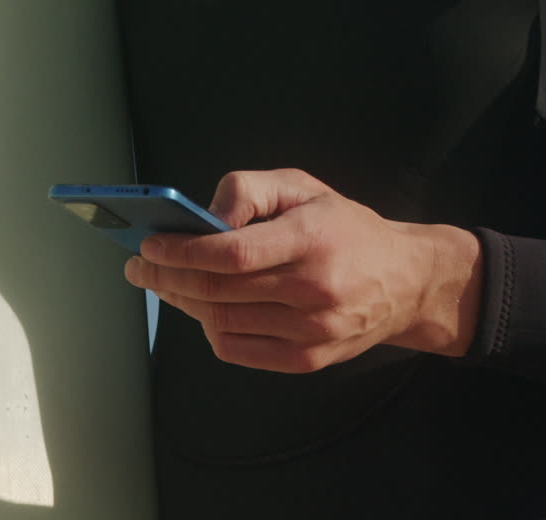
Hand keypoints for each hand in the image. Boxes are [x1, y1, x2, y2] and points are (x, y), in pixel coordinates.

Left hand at [125, 169, 483, 372]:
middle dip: (166, 278)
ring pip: (221, 322)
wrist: (406, 280)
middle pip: (218, 291)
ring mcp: (312, 331)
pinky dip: (210, 330)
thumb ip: (247, 190)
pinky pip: (239, 350)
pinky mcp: (309, 360)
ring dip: (183, 303)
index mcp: (310, 238)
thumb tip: (205, 220)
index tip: (148, 245)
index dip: (181, 252)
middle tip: (139, 268)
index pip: (230, 253)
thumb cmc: (343, 227)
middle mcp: (312, 289)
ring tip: (166, 284)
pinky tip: (203, 309)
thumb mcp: (301, 186)